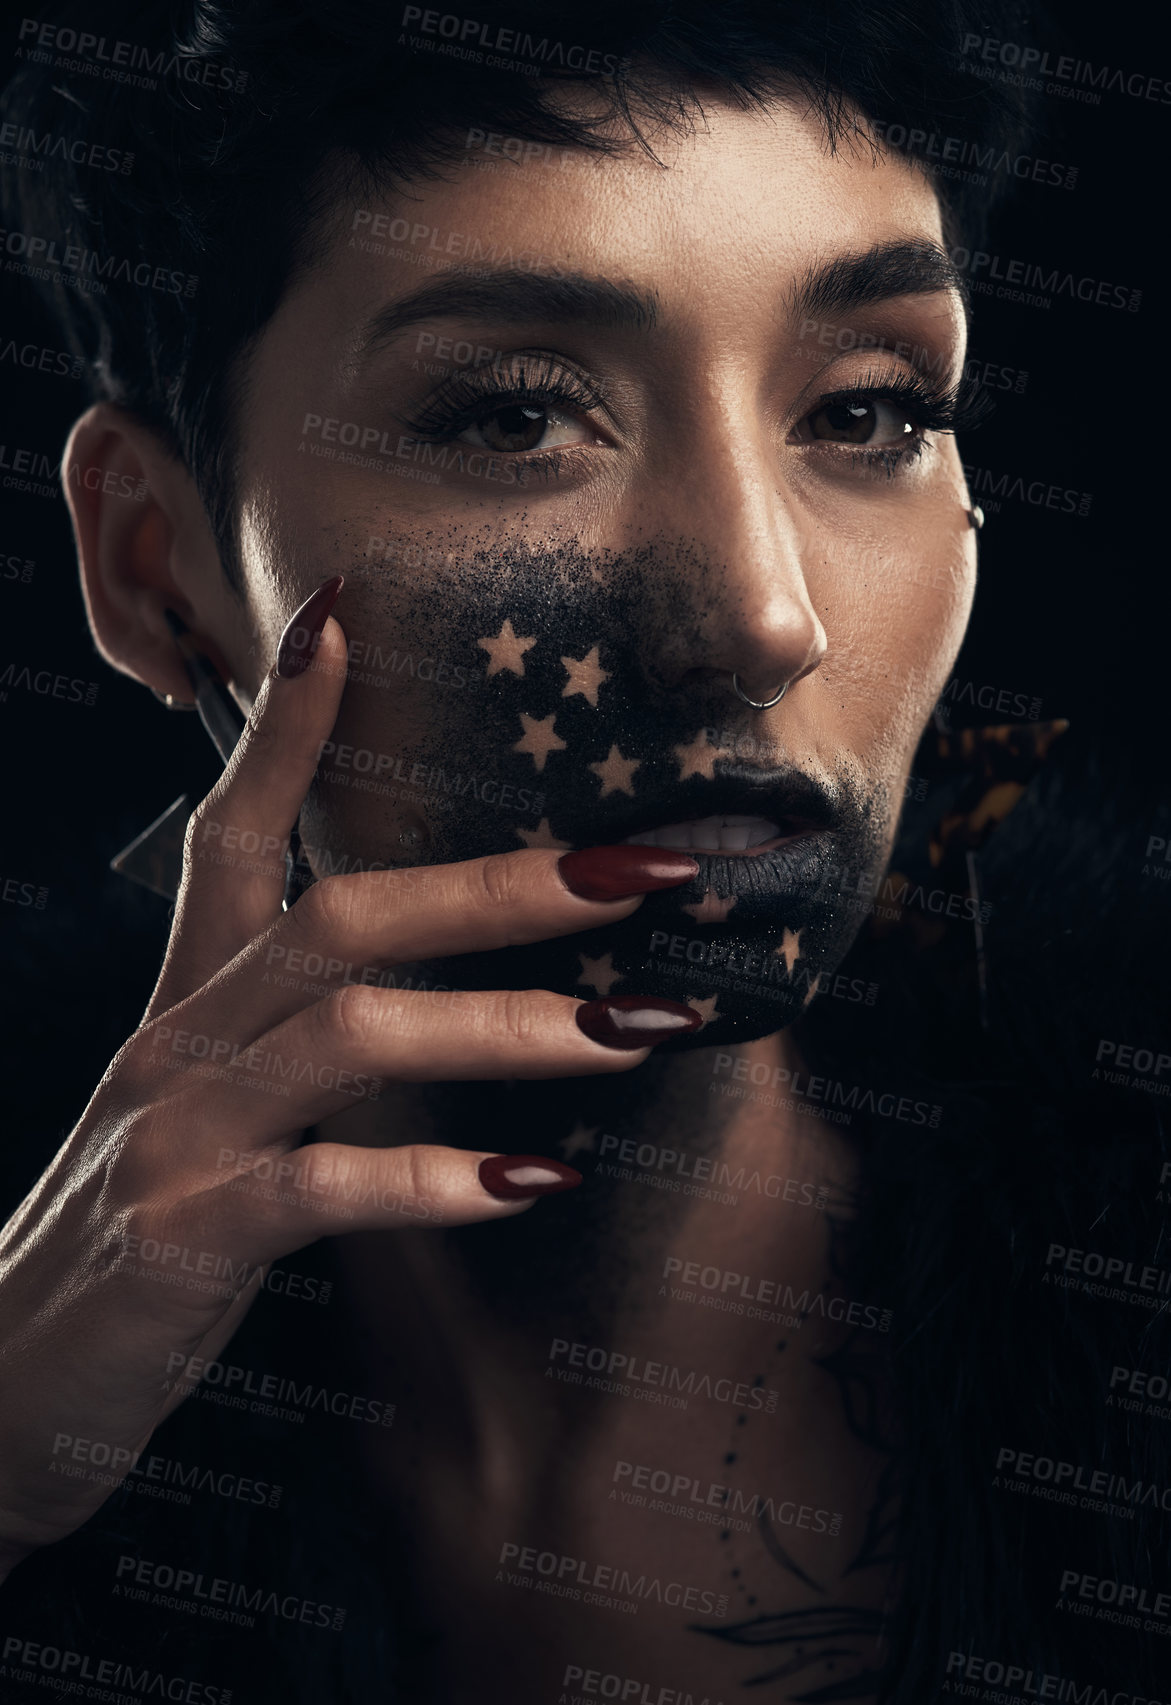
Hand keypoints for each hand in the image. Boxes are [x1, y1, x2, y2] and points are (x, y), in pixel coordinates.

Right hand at [0, 590, 699, 1574]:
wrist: (7, 1380)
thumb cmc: (137, 1226)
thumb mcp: (202, 1101)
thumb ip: (290, 1032)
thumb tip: (420, 980)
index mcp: (190, 996)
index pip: (231, 828)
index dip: (284, 728)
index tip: (343, 620)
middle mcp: (180, 1039)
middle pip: (341, 915)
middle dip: (502, 885)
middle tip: (644, 870)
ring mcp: (178, 1133)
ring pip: (351, 1033)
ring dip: (510, 1024)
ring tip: (641, 1025)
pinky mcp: (184, 1236)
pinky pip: (322, 1187)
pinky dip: (436, 1177)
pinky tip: (536, 1180)